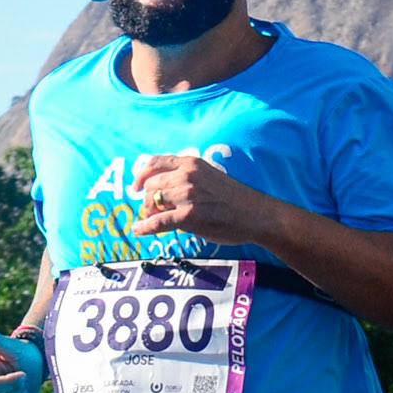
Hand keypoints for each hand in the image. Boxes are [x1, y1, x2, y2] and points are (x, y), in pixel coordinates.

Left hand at [130, 153, 271, 241]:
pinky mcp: (188, 215)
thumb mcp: (210, 177)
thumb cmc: (235, 199)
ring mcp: (187, 195)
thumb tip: (165, 191)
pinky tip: (138, 230)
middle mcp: (186, 175)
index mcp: (191, 163)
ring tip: (151, 221)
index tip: (135, 185)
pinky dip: (144, 227)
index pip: (156, 162)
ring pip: (151, 202)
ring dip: (148, 213)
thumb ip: (189, 178)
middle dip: (146, 199)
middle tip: (149, 211)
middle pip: (150, 184)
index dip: (141, 174)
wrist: (256, 214)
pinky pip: (157, 221)